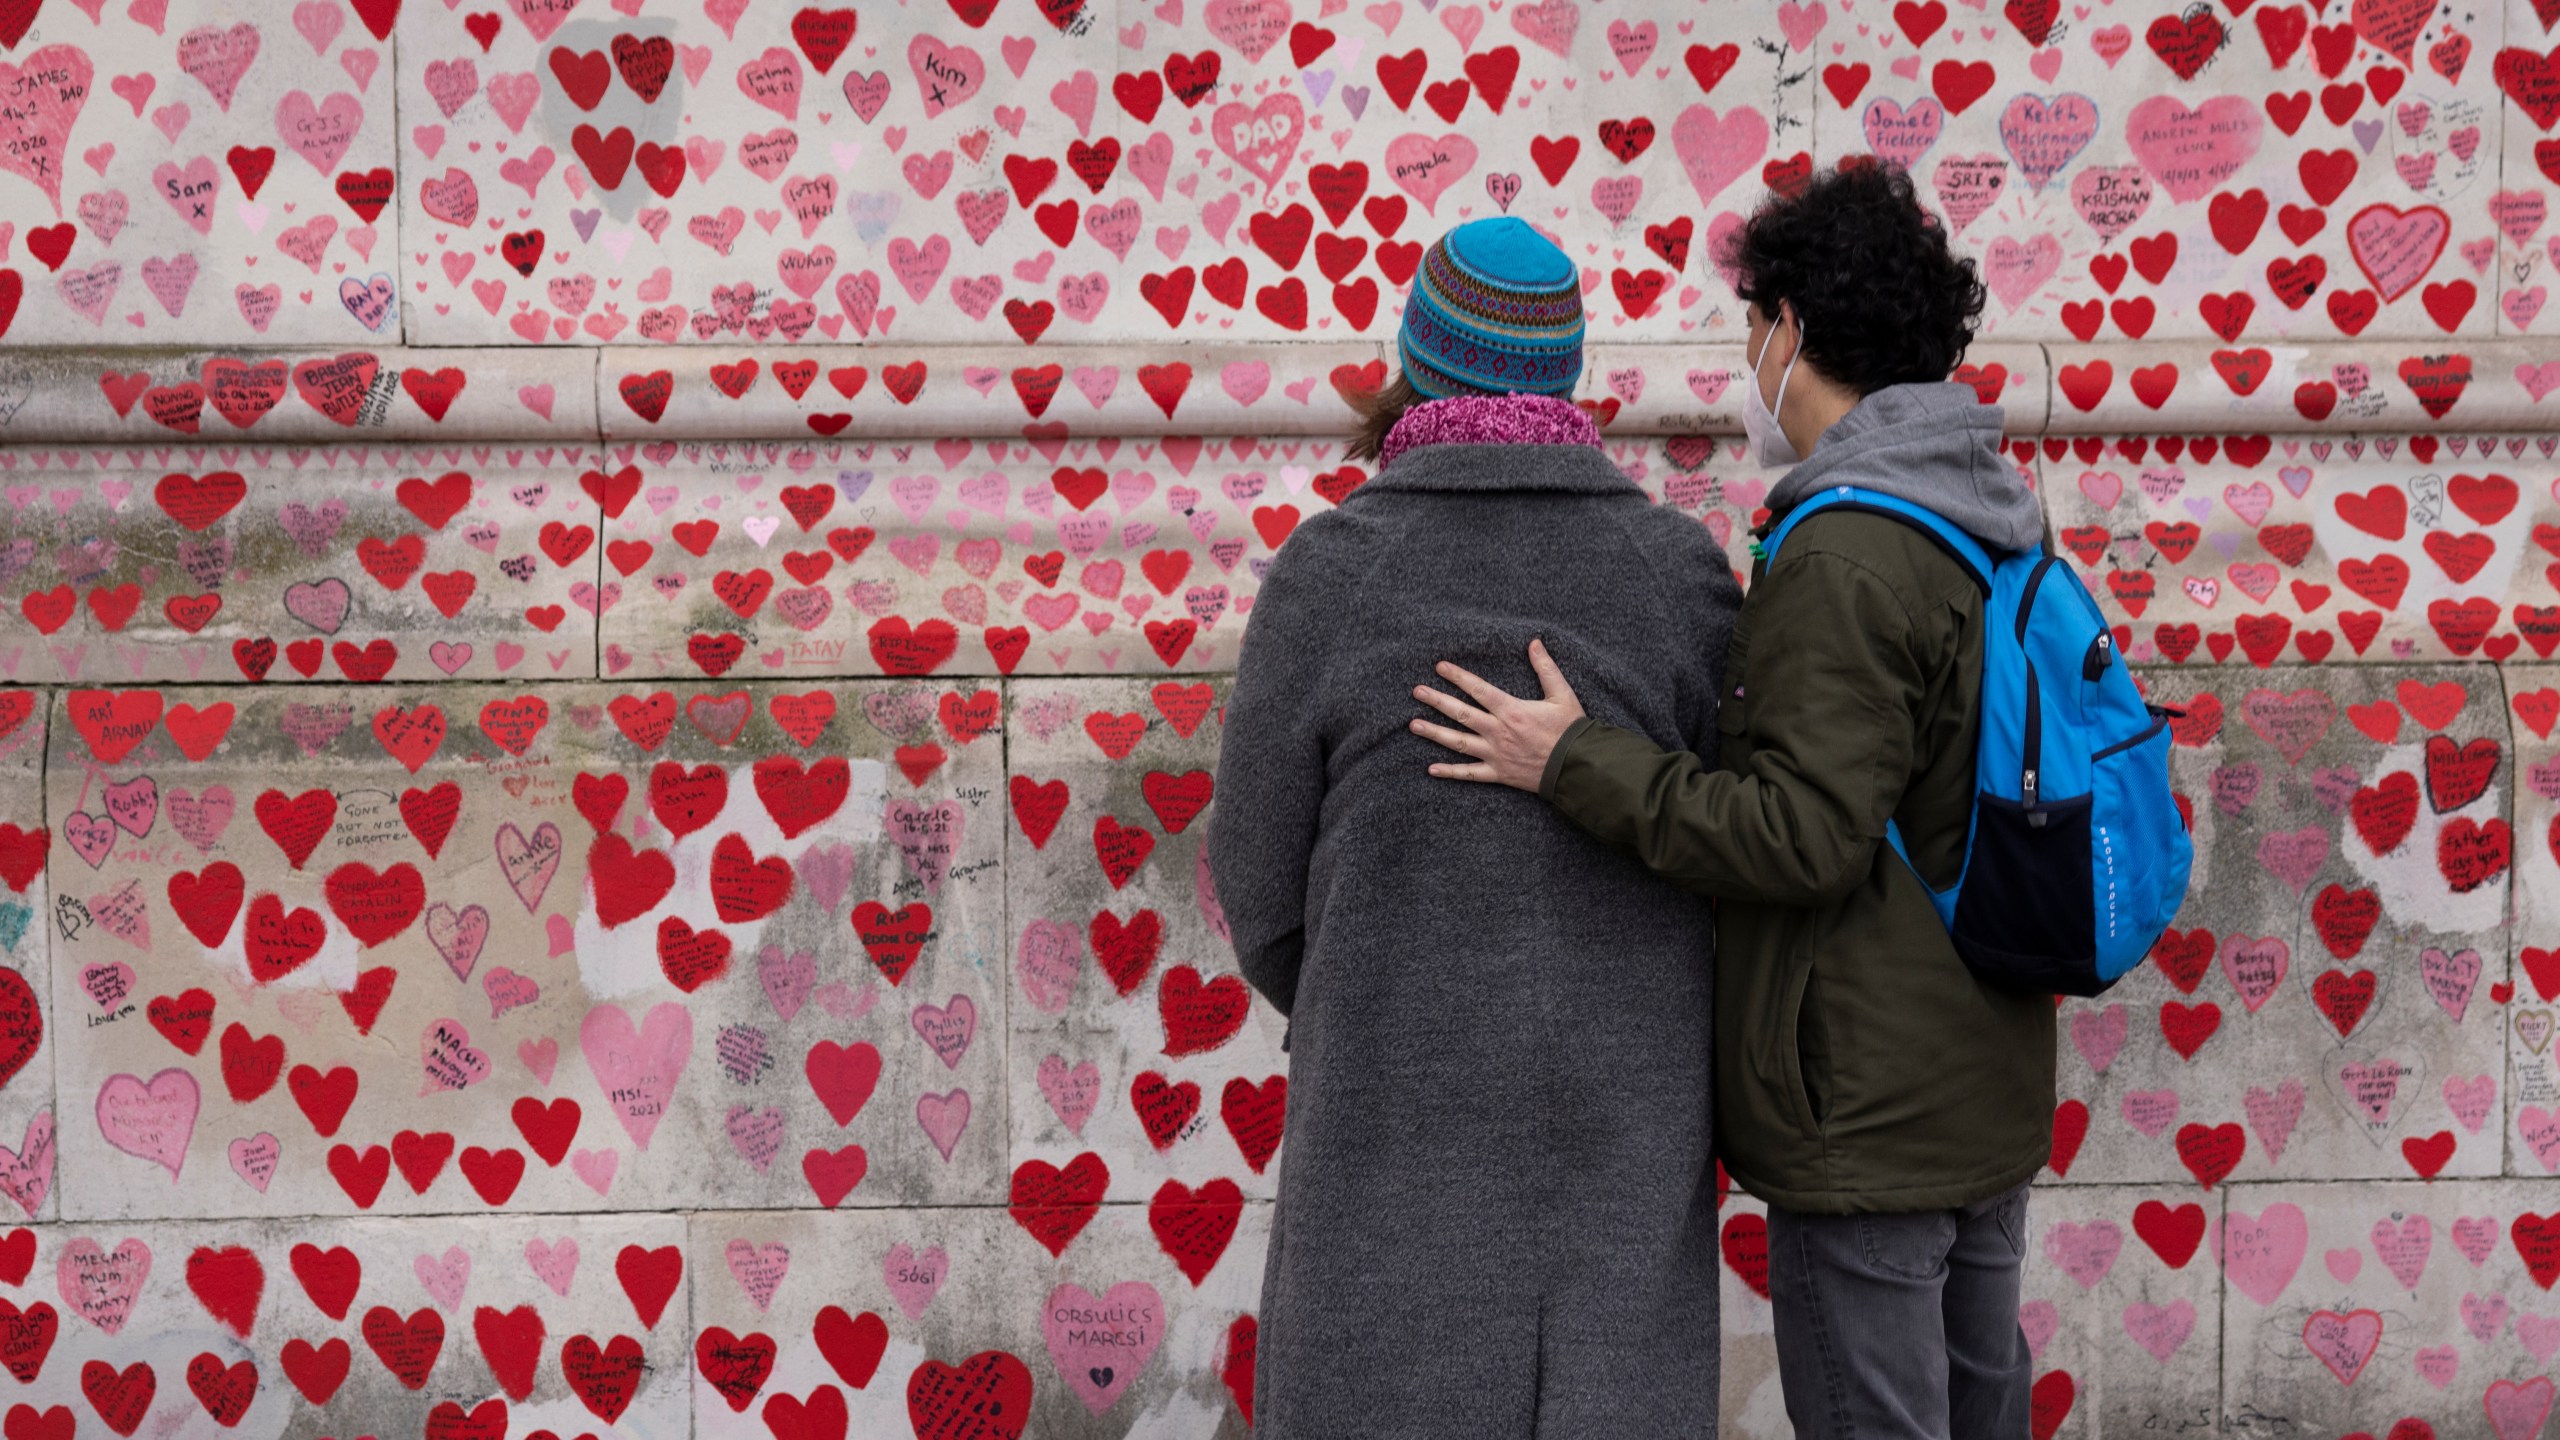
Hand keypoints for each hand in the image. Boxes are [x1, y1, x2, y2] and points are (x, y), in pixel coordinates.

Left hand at [1409, 638, 1585, 791]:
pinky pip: (1470, 774)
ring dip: (1434, 733)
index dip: (1457, 677)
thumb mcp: (1562, 695)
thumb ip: (1546, 668)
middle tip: (1416, 691)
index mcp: (1512, 710)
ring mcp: (1496, 754)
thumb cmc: (1571, 730)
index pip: (1478, 690)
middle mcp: (1498, 732)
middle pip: (1461, 713)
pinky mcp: (1498, 773)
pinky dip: (1450, 772)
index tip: (1439, 667)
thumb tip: (1534, 642)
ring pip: (1458, 742)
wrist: (1577, 767)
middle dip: (1436, 701)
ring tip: (1413, 725)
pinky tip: (1431, 769)